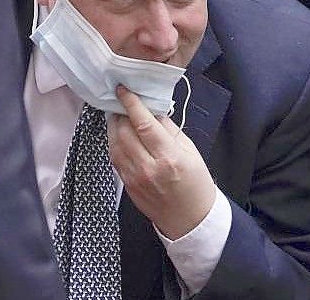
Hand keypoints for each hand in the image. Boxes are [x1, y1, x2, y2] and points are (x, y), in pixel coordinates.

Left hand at [108, 85, 215, 239]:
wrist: (190, 219)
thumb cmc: (196, 184)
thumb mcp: (191, 151)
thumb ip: (169, 130)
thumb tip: (152, 112)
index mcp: (169, 157)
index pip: (143, 124)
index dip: (131, 104)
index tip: (123, 90)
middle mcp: (149, 167)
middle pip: (124, 132)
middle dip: (120, 112)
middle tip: (121, 100)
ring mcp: (135, 177)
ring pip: (114, 144)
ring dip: (113, 126)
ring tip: (118, 114)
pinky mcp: (127, 184)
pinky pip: (114, 158)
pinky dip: (113, 142)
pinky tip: (118, 134)